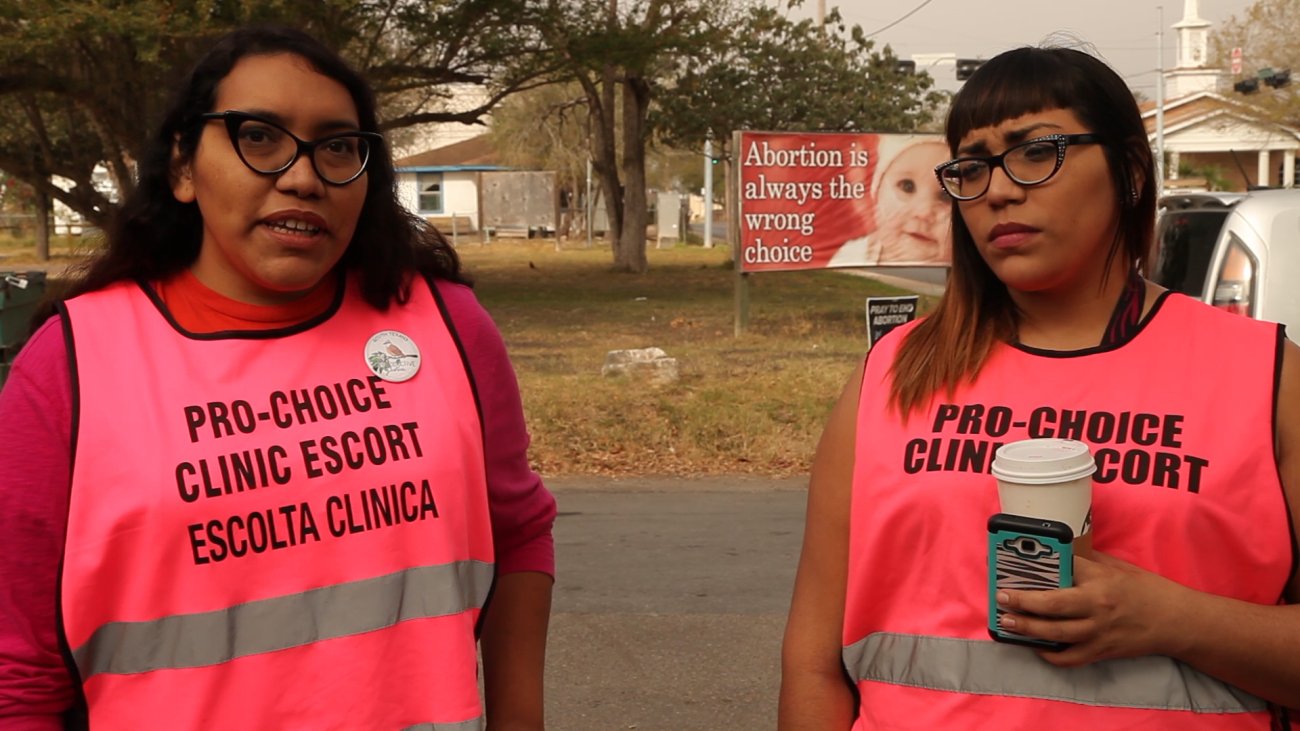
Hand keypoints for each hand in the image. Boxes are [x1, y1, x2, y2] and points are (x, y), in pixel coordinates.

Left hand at [995, 551, 1194, 666]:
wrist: (1175, 621)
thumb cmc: (1145, 590)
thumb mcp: (1117, 567)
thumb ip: (1086, 562)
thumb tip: (1056, 556)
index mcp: (1101, 579)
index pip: (1064, 568)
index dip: (1037, 565)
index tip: (1012, 563)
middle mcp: (1098, 605)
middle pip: (1053, 603)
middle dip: (1023, 601)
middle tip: (1002, 597)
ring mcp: (1099, 631)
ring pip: (1057, 633)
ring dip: (1028, 629)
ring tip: (1007, 623)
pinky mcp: (1102, 651)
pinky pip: (1070, 657)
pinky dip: (1051, 655)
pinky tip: (1035, 647)